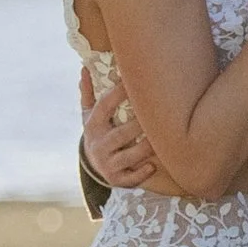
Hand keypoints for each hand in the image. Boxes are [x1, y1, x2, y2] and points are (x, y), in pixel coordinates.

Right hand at [80, 66, 159, 190]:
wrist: (92, 165)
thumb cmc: (98, 132)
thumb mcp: (89, 114)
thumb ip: (88, 92)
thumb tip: (85, 67)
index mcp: (93, 125)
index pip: (105, 106)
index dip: (118, 93)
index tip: (132, 79)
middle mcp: (98, 145)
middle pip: (121, 134)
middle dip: (139, 124)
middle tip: (159, 111)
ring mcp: (107, 164)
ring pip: (129, 156)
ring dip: (146, 148)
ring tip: (162, 137)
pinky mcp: (116, 179)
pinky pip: (130, 178)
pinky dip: (141, 173)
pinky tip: (152, 165)